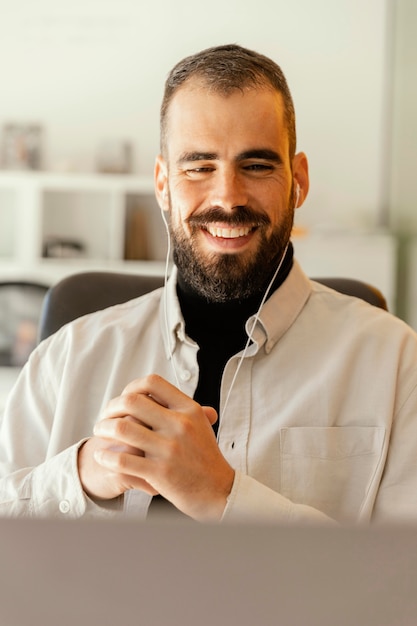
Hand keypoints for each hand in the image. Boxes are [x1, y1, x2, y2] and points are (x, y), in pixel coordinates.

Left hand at [78, 374, 234, 520]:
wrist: (219, 491)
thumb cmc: (205, 458)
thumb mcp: (200, 424)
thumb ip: (178, 408)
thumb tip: (154, 392)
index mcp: (189, 410)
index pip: (153, 383)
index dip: (131, 386)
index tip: (123, 397)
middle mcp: (180, 425)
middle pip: (132, 402)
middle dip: (111, 407)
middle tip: (105, 416)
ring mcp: (169, 449)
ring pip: (122, 429)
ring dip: (103, 428)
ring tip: (100, 433)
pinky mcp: (159, 472)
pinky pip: (122, 459)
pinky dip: (106, 455)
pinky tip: (102, 455)